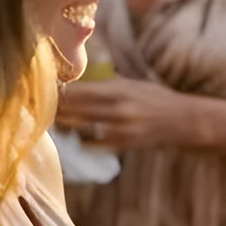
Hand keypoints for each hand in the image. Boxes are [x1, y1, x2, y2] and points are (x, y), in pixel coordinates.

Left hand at [59, 76, 197, 152]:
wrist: (184, 122)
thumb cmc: (157, 99)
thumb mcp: (134, 84)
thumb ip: (109, 83)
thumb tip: (79, 79)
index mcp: (120, 90)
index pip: (79, 91)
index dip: (59, 92)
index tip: (46, 90)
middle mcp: (118, 110)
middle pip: (74, 110)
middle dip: (56, 109)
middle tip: (42, 107)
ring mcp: (119, 130)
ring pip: (79, 129)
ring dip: (65, 125)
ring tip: (56, 121)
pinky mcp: (121, 146)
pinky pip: (90, 144)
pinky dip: (80, 140)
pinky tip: (75, 136)